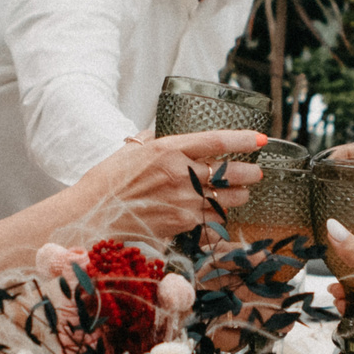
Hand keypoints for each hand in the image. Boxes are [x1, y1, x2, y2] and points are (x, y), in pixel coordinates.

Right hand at [67, 130, 266, 240]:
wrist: (92, 214)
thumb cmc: (107, 181)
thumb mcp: (131, 150)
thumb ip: (155, 138)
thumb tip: (166, 128)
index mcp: (168, 150)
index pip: (215, 140)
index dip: (242, 139)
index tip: (260, 138)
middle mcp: (180, 174)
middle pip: (229, 172)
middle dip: (248, 173)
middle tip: (255, 173)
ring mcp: (183, 201)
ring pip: (227, 199)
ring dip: (239, 197)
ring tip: (242, 194)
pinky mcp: (181, 225)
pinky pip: (212, 222)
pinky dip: (219, 219)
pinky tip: (219, 216)